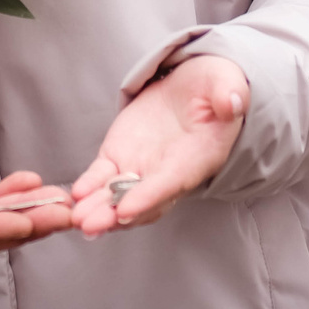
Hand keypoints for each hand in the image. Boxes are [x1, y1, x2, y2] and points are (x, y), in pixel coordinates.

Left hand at [70, 55, 249, 237]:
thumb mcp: (226, 83)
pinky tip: (76, 193)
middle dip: (115, 215)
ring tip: (77, 218)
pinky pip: (102, 175)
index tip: (125, 211)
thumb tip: (232, 102)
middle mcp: (168, 171)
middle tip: (91, 225)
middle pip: (141, 201)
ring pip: (118, 195)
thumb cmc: (215, 87)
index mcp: (198, 157)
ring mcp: (142, 166)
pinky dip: (89, 185)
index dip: (148, 197)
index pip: (171, 183)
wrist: (194, 86)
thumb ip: (229, 93)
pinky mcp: (120, 155)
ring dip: (98, 209)